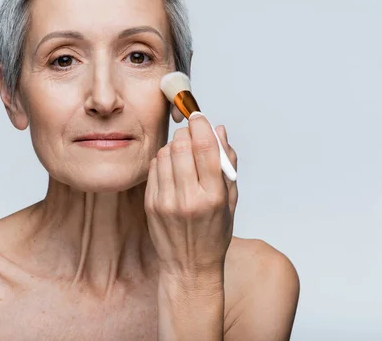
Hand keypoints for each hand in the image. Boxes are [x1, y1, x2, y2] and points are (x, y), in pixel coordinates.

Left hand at [144, 115, 238, 278]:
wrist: (190, 266)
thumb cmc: (214, 233)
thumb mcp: (230, 201)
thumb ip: (227, 164)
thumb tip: (219, 130)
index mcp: (213, 197)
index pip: (205, 148)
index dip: (201, 125)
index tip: (199, 116)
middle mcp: (188, 198)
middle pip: (182, 146)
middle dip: (186, 133)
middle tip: (191, 134)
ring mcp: (166, 202)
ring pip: (165, 154)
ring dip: (174, 146)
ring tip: (183, 155)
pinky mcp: (151, 205)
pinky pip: (153, 168)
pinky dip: (162, 161)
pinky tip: (171, 168)